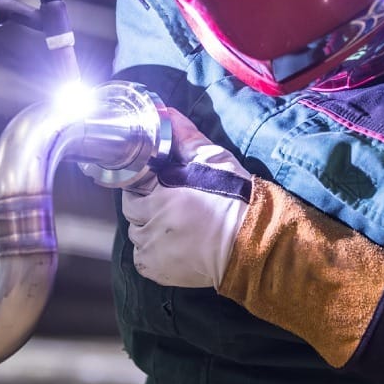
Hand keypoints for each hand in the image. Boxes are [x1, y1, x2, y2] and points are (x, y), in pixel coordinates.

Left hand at [122, 109, 252, 288]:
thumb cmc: (234, 198)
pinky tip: (173, 243)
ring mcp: (152, 248)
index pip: (133, 181)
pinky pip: (142, 258)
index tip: (157, 182)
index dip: (145, 180)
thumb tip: (168, 114)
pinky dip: (152, 251)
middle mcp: (150, 222)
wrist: (252, 241)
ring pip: (136, 233)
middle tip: (169, 202)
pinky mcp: (157, 270)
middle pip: (131, 209)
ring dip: (148, 227)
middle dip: (145, 203)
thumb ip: (186, 136)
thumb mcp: (212, 159)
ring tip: (175, 224)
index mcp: (159, 193)